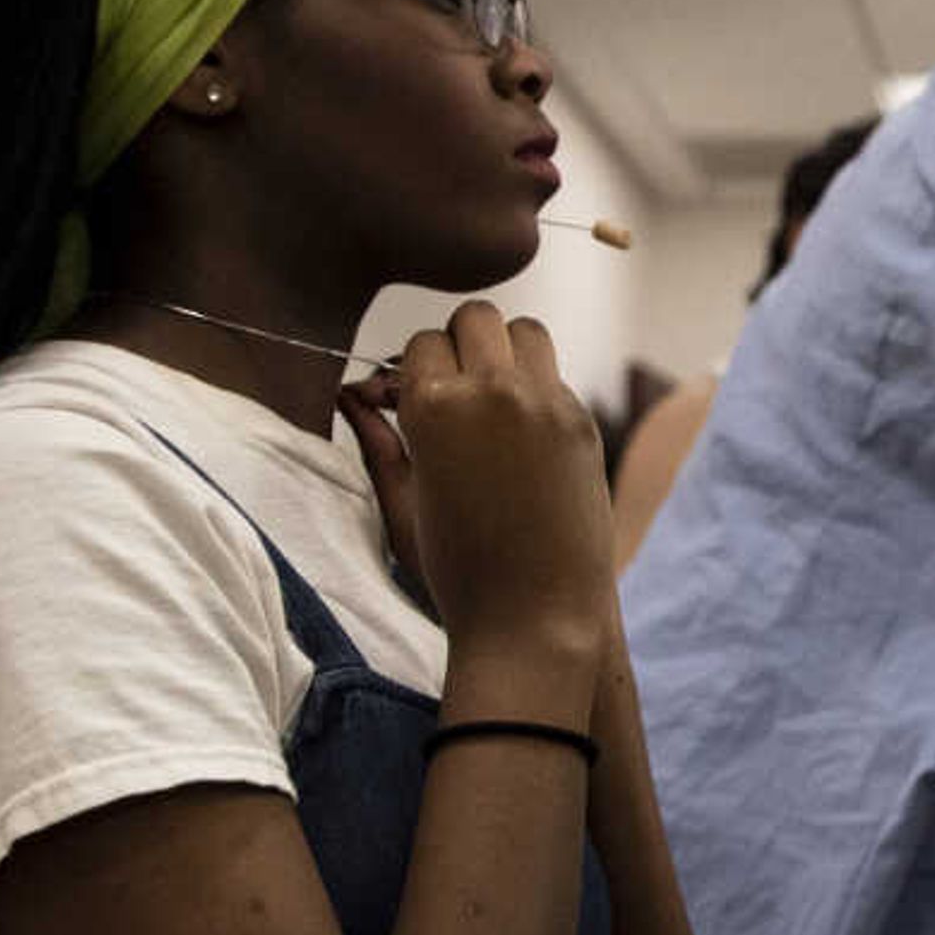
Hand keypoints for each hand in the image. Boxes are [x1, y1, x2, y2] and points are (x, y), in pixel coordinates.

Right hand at [341, 302, 612, 664]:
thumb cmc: (457, 572)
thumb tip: (351, 396)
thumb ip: (377, 441)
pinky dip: (535, 387)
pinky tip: (521, 437)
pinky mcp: (583, 423)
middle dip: (458, 343)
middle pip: (475, 318)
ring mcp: (547, 403)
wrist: (538, 616)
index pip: (421, 342)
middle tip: (451, 390)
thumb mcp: (401, 505)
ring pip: (524, 331)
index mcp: (435, 407)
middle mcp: (494, 392)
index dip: (412, 369)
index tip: (409, 399)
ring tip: (490, 399)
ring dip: (504, 350)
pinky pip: (554, 376)